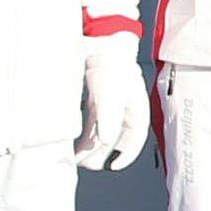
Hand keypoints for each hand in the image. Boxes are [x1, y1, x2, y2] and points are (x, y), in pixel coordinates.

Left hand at [78, 39, 148, 171]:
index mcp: (135, 109)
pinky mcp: (97, 101)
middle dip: (103, 154)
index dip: (126, 155)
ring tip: (78, 158)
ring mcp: (110, 106)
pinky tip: (75, 143)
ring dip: (91, 147)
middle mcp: (125, 110)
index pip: (135, 138)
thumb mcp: (110, 94)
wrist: (100, 43)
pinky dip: (85, 135)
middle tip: (88, 165)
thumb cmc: (111, 66)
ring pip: (102, 133)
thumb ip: (108, 118)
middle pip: (116, 139)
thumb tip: (106, 140)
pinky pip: (92, 124)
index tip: (113, 167)